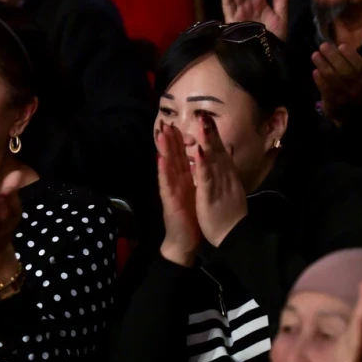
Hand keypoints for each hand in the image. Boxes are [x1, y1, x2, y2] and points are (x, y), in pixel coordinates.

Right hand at [157, 122, 200, 266]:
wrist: (186, 239)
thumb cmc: (192, 215)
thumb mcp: (196, 191)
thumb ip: (196, 175)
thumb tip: (200, 159)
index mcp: (184, 177)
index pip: (181, 154)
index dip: (179, 139)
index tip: (177, 123)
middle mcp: (175, 180)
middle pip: (172, 155)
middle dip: (169, 138)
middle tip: (165, 121)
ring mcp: (171, 189)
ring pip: (167, 166)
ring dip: (163, 149)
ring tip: (161, 134)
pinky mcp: (169, 200)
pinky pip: (166, 184)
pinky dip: (163, 171)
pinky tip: (160, 160)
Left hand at [194, 115, 247, 246]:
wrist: (234, 235)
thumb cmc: (229, 213)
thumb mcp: (228, 188)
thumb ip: (226, 172)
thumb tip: (227, 157)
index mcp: (226, 174)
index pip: (220, 151)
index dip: (213, 135)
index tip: (207, 118)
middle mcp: (225, 175)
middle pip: (217, 150)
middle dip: (210, 132)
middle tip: (203, 114)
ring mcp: (219, 184)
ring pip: (212, 159)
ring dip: (207, 141)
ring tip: (202, 124)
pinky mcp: (211, 195)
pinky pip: (206, 177)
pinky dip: (203, 163)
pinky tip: (199, 151)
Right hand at [293, 278, 361, 361]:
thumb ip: (351, 359)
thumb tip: (359, 347)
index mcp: (349, 352)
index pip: (360, 325)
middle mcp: (345, 351)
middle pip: (357, 321)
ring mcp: (342, 360)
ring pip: (355, 332)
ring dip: (361, 311)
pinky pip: (352, 352)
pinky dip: (358, 337)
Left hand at [312, 39, 361, 123]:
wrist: (356, 114)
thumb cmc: (361, 87)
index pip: (360, 65)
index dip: (351, 55)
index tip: (341, 45)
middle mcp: (359, 87)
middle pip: (345, 71)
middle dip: (332, 57)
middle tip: (322, 46)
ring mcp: (346, 96)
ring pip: (333, 79)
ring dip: (323, 66)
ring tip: (315, 55)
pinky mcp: (334, 103)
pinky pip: (326, 90)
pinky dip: (320, 80)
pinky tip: (315, 71)